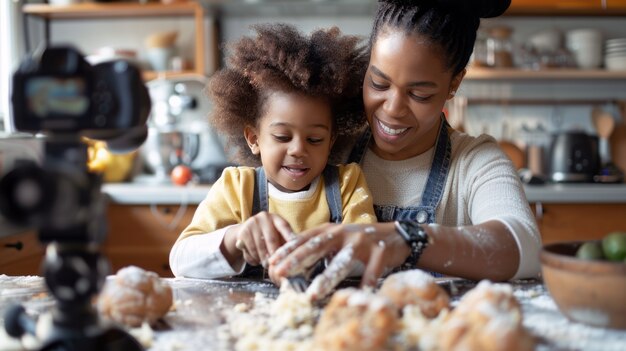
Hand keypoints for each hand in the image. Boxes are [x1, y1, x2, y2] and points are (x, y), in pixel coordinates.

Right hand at [230, 212, 294, 266]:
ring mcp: (251, 224)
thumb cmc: (268, 234)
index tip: (294, 245)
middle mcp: (263, 218)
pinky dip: (254, 259)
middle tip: (276, 265)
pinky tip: (257, 260)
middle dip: (274, 254)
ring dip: (263, 259)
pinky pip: (249, 250)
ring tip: (266, 265)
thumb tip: (294, 252)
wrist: (246, 230)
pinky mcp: (242, 233)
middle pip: (271, 239)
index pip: (284, 226)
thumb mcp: (277, 233)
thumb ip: (285, 241)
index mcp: (275, 218)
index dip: (289, 236)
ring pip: (259, 247)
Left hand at [268, 222, 409, 299]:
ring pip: (342, 262)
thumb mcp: (338, 238)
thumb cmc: (362, 241)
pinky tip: (358, 296)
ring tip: (314, 294)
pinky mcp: (380, 251)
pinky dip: (365, 283)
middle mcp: (344, 233)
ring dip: (327, 279)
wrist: (396, 235)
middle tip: (281, 274)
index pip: (305, 238)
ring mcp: (363, 242)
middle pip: (317, 247)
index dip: (287, 249)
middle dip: (297, 261)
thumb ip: (319, 246)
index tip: (271, 262)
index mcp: (331, 230)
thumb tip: (293, 260)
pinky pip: (371, 271)